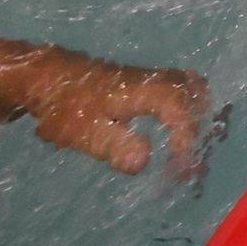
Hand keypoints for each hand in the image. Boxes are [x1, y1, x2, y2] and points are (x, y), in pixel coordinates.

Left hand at [30, 60, 211, 179]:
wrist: (46, 76)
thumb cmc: (66, 107)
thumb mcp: (85, 132)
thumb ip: (115, 146)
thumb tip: (145, 162)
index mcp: (145, 92)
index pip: (181, 111)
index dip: (186, 140)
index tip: (178, 169)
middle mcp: (155, 81)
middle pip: (196, 94)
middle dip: (200, 129)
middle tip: (191, 162)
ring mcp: (152, 78)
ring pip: (192, 88)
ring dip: (197, 117)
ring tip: (188, 148)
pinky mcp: (145, 82)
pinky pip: (182, 89)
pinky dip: (188, 108)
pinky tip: (176, 129)